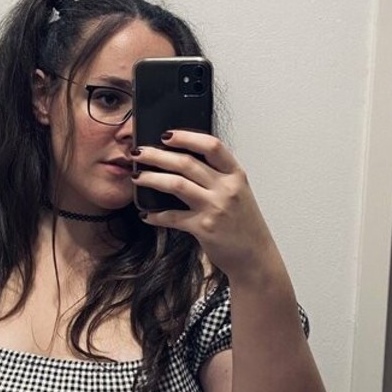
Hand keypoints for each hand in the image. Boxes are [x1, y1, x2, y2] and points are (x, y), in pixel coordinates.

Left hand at [132, 130, 281, 280]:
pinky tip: (146, 214)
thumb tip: (184, 160)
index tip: (166, 135)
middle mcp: (226, 188)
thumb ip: (217, 176)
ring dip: (152, 179)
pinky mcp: (204, 228)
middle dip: (157, 155)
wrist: (255, 257)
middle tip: (138, 153)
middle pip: (186, 162)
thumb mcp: (238, 192)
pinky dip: (156, 215)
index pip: (212, 146)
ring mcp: (215, 208)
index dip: (187, 137)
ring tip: (137, 177)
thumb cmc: (244, 224)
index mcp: (235, 175)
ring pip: (176, 184)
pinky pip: (173, 217)